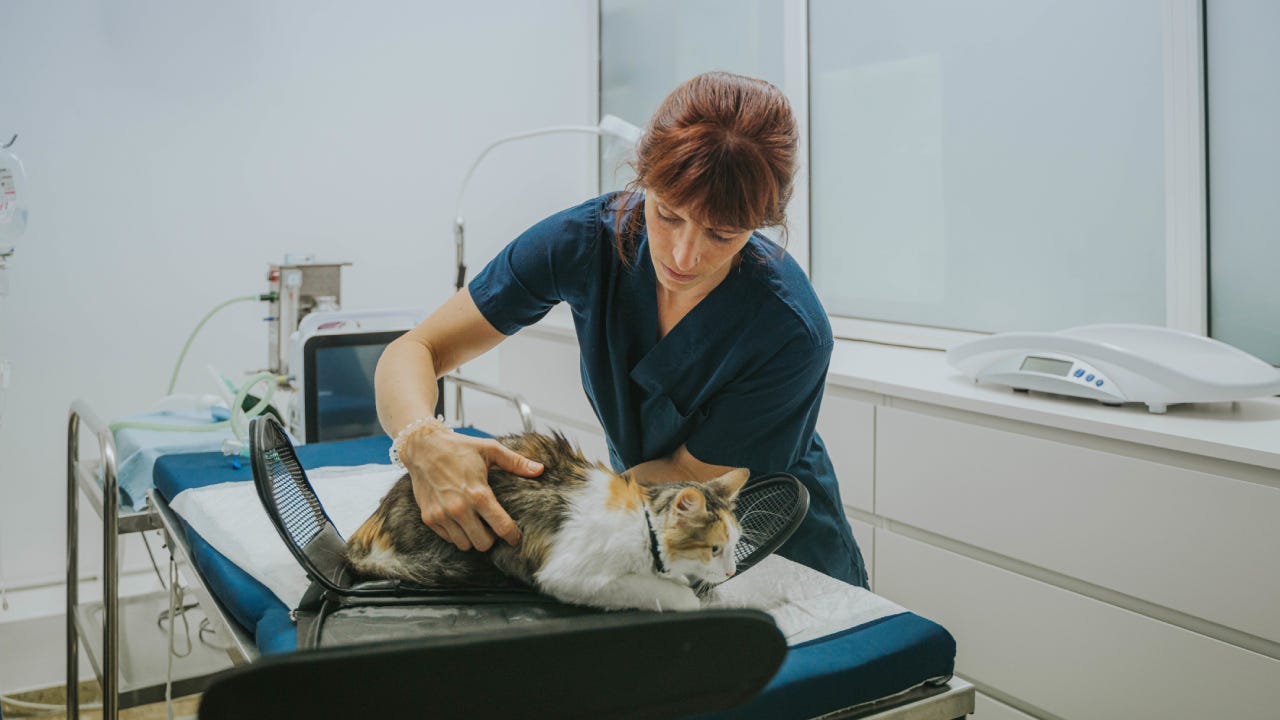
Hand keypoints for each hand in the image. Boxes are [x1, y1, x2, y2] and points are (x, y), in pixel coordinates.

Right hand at [401, 429, 542, 551]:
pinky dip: (457, 534)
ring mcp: (442, 515)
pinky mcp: (429, 518)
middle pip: (483, 544)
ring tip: (477, 524)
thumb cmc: (457, 447)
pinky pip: (448, 539)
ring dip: (473, 538)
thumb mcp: (490, 449)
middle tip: (494, 528)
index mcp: (478, 493)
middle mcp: (459, 508)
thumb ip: (516, 462)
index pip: (501, 527)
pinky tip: (461, 520)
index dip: (512, 536)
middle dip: (492, 539)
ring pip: (465, 545)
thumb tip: (539, 469)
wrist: (423, 447)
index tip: (515, 538)